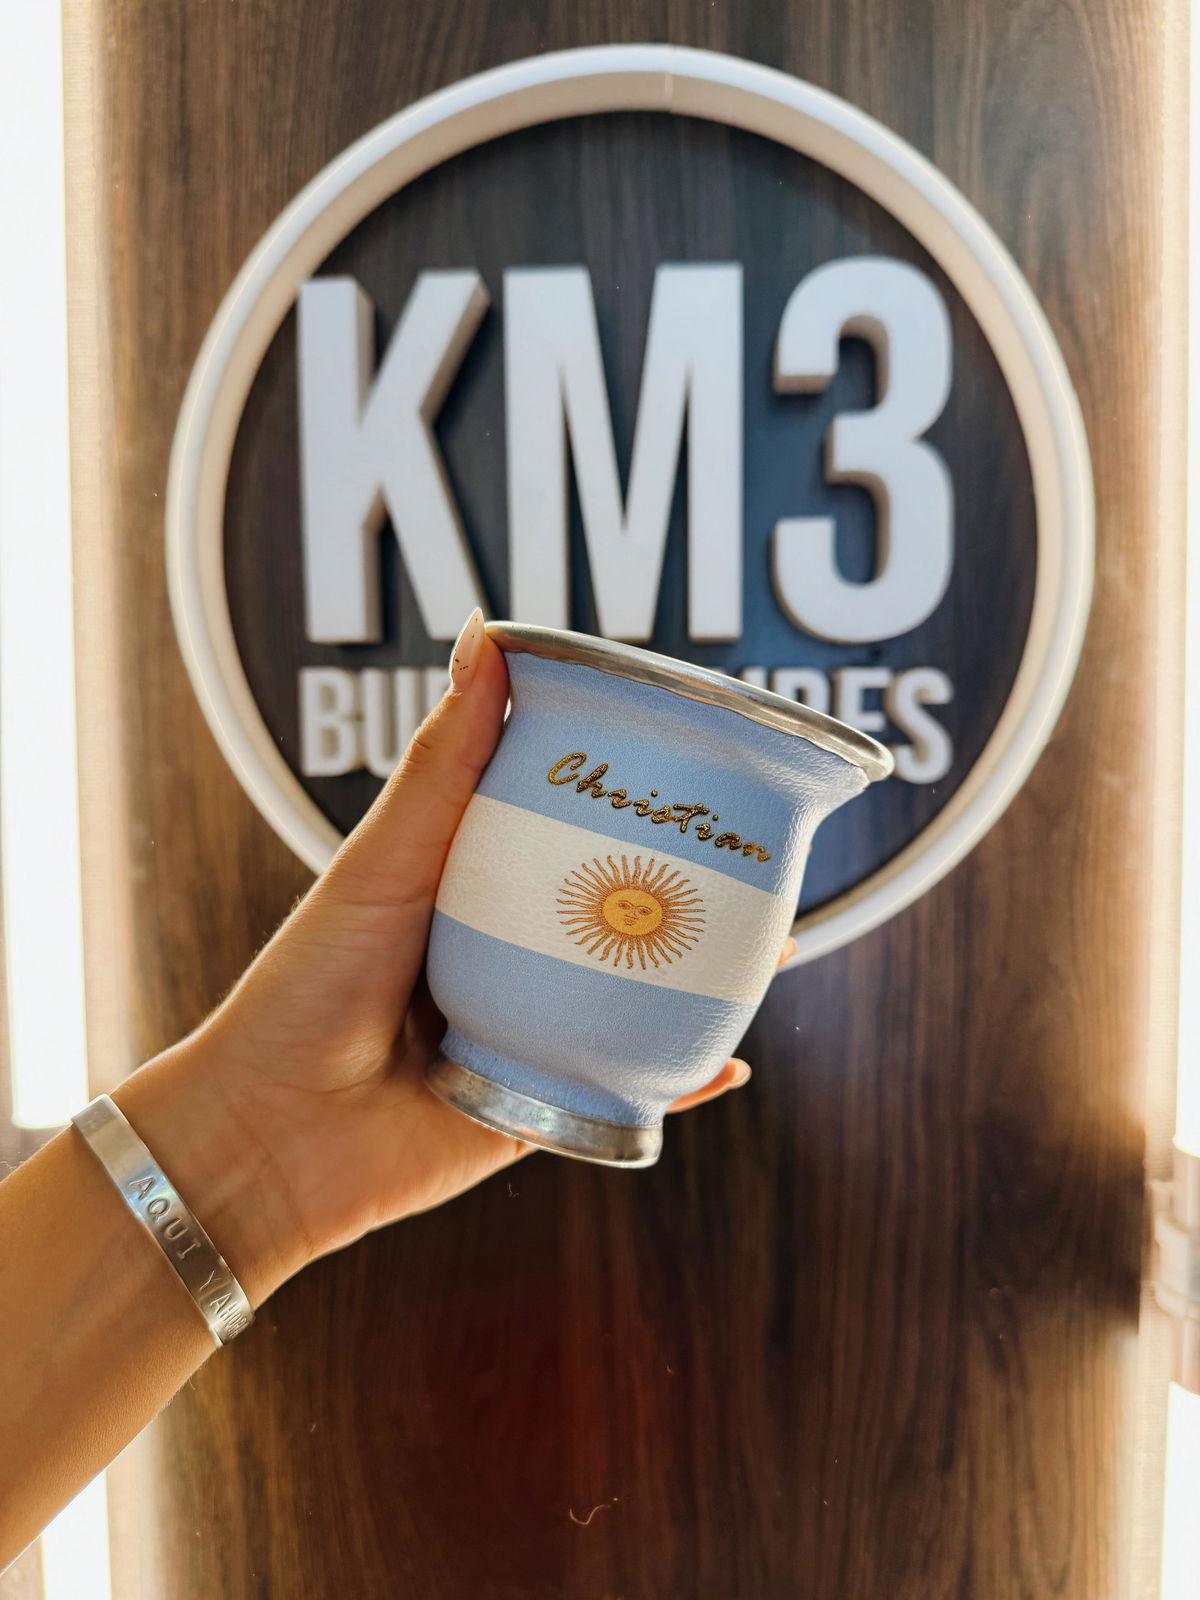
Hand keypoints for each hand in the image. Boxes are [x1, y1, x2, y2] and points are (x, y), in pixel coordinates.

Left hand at [116, 615, 790, 1304]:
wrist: (270, 1136)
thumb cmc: (307, 988)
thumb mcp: (385, 860)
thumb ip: (445, 761)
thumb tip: (487, 632)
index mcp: (474, 890)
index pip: (569, 829)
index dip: (632, 798)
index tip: (696, 764)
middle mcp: (509, 957)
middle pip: (617, 911)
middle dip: (693, 890)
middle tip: (758, 859)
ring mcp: (529, 1032)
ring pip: (635, 997)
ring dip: (705, 976)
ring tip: (772, 945)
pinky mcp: (538, 1106)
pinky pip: (623, 1090)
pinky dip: (678, 1078)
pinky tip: (728, 1064)